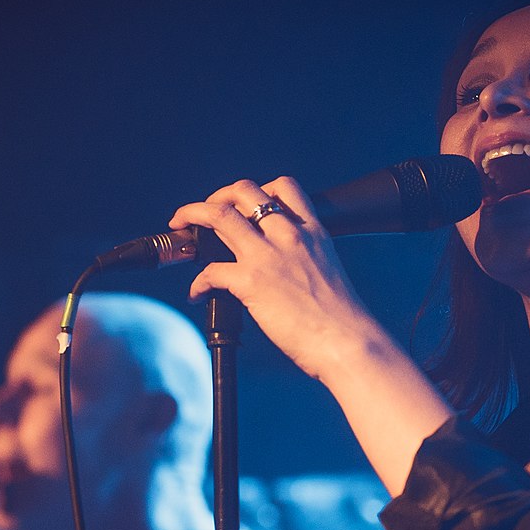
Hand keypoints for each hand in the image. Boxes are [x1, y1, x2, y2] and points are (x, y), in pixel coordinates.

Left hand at [169, 176, 374, 381]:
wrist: (349, 342)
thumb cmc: (343, 319)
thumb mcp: (328, 271)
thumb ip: (304, 260)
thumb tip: (282, 272)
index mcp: (313, 232)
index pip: (283, 187)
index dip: (257, 189)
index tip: (243, 204)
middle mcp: (289, 236)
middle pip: (244, 192)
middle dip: (217, 196)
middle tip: (205, 212)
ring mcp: (268, 257)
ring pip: (219, 216)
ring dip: (192, 215)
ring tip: (180, 226)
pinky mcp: (251, 282)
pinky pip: (210, 271)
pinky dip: (197, 282)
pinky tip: (197, 293)